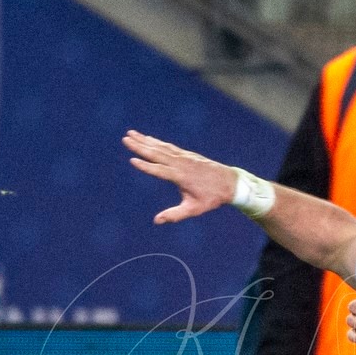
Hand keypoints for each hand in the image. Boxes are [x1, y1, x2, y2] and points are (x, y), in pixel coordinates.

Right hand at [124, 130, 238, 223]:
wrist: (229, 183)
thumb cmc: (211, 198)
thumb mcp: (194, 209)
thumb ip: (175, 215)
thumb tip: (157, 221)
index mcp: (181, 176)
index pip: (159, 170)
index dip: (145, 166)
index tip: (132, 160)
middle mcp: (181, 163)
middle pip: (157, 153)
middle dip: (140, 146)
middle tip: (125, 139)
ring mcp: (184, 156)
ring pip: (161, 147)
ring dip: (145, 140)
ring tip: (131, 134)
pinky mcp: (187, 154)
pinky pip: (168, 146)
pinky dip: (157, 142)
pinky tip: (149, 138)